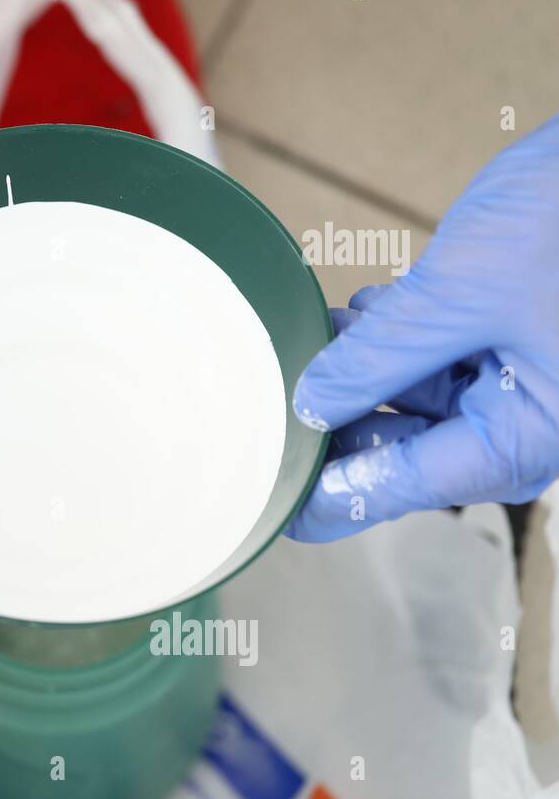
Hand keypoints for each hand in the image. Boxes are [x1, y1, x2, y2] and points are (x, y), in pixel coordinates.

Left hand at [287, 115, 558, 541]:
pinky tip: (357, 315)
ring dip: (358, 374)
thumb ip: (378, 357)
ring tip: (304, 347)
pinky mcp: (515, 341)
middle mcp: (528, 422)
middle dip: (337, 425)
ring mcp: (524, 382)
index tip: (273, 503)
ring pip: (416, 401)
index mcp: (526, 436)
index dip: (329, 494)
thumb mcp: (458, 295)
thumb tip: (311, 405)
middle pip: (407, 450)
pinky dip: (394, 342)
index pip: (404, 485)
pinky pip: (440, 360)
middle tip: (269, 413)